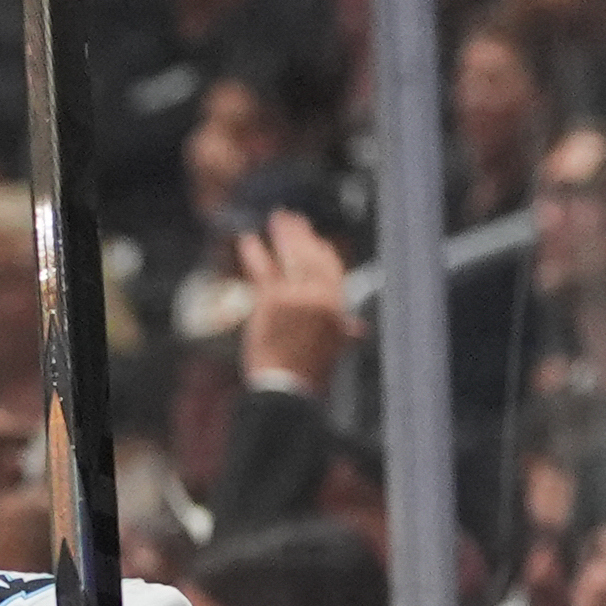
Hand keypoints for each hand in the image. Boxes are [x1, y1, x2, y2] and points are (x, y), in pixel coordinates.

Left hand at [234, 208, 357, 391]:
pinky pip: (262, 270)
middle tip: (291, 218)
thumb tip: (358, 328)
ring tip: (275, 218)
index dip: (320, 251)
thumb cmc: (309, 373)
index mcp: (336, 304)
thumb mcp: (334, 348)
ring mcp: (295, 296)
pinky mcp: (271, 301)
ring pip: (289, 256)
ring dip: (282, 235)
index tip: (313, 239)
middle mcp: (319, 296)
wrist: (287, 387)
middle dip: (301, 235)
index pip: (330, 267)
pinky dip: (254, 254)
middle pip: (310, 255)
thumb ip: (343, 332)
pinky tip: (247, 239)